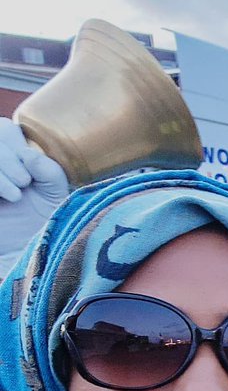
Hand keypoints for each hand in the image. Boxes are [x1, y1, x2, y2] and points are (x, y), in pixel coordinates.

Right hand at [0, 117, 69, 272]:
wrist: (31, 261)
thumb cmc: (48, 228)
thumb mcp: (57, 197)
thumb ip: (50, 171)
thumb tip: (29, 155)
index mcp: (16, 158)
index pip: (5, 129)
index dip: (16, 143)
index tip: (32, 172)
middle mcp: (0, 165)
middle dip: (7, 155)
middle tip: (24, 183)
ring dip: (1, 166)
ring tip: (16, 194)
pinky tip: (6, 197)